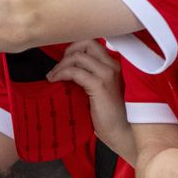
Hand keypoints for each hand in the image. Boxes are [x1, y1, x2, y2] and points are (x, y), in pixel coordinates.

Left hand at [46, 40, 132, 160]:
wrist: (125, 134)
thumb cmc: (112, 117)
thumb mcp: (100, 91)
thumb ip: (90, 78)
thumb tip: (67, 71)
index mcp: (115, 66)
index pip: (94, 44)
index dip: (75, 48)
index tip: (64, 62)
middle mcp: (114, 66)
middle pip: (87, 43)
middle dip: (68, 51)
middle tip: (58, 67)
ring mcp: (108, 74)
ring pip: (78, 56)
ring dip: (61, 64)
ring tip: (53, 76)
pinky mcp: (100, 85)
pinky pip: (75, 71)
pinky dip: (61, 73)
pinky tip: (55, 81)